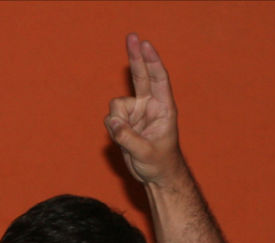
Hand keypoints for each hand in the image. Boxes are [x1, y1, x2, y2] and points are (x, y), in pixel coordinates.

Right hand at [106, 33, 188, 187]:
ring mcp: (135, 112)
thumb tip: (114, 122)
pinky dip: (113, 129)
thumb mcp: (146, 153)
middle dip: (136, 56)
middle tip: (132, 36)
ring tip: (128, 139)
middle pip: (140, 75)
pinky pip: (111, 118)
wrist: (156, 175)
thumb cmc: (160, 163)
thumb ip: (129, 138)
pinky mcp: (124, 120)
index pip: (158, 79)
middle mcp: (149, 105)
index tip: (146, 45)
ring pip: (116, 105)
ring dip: (117, 122)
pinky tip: (123, 139)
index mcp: (164, 108)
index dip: (152, 61)